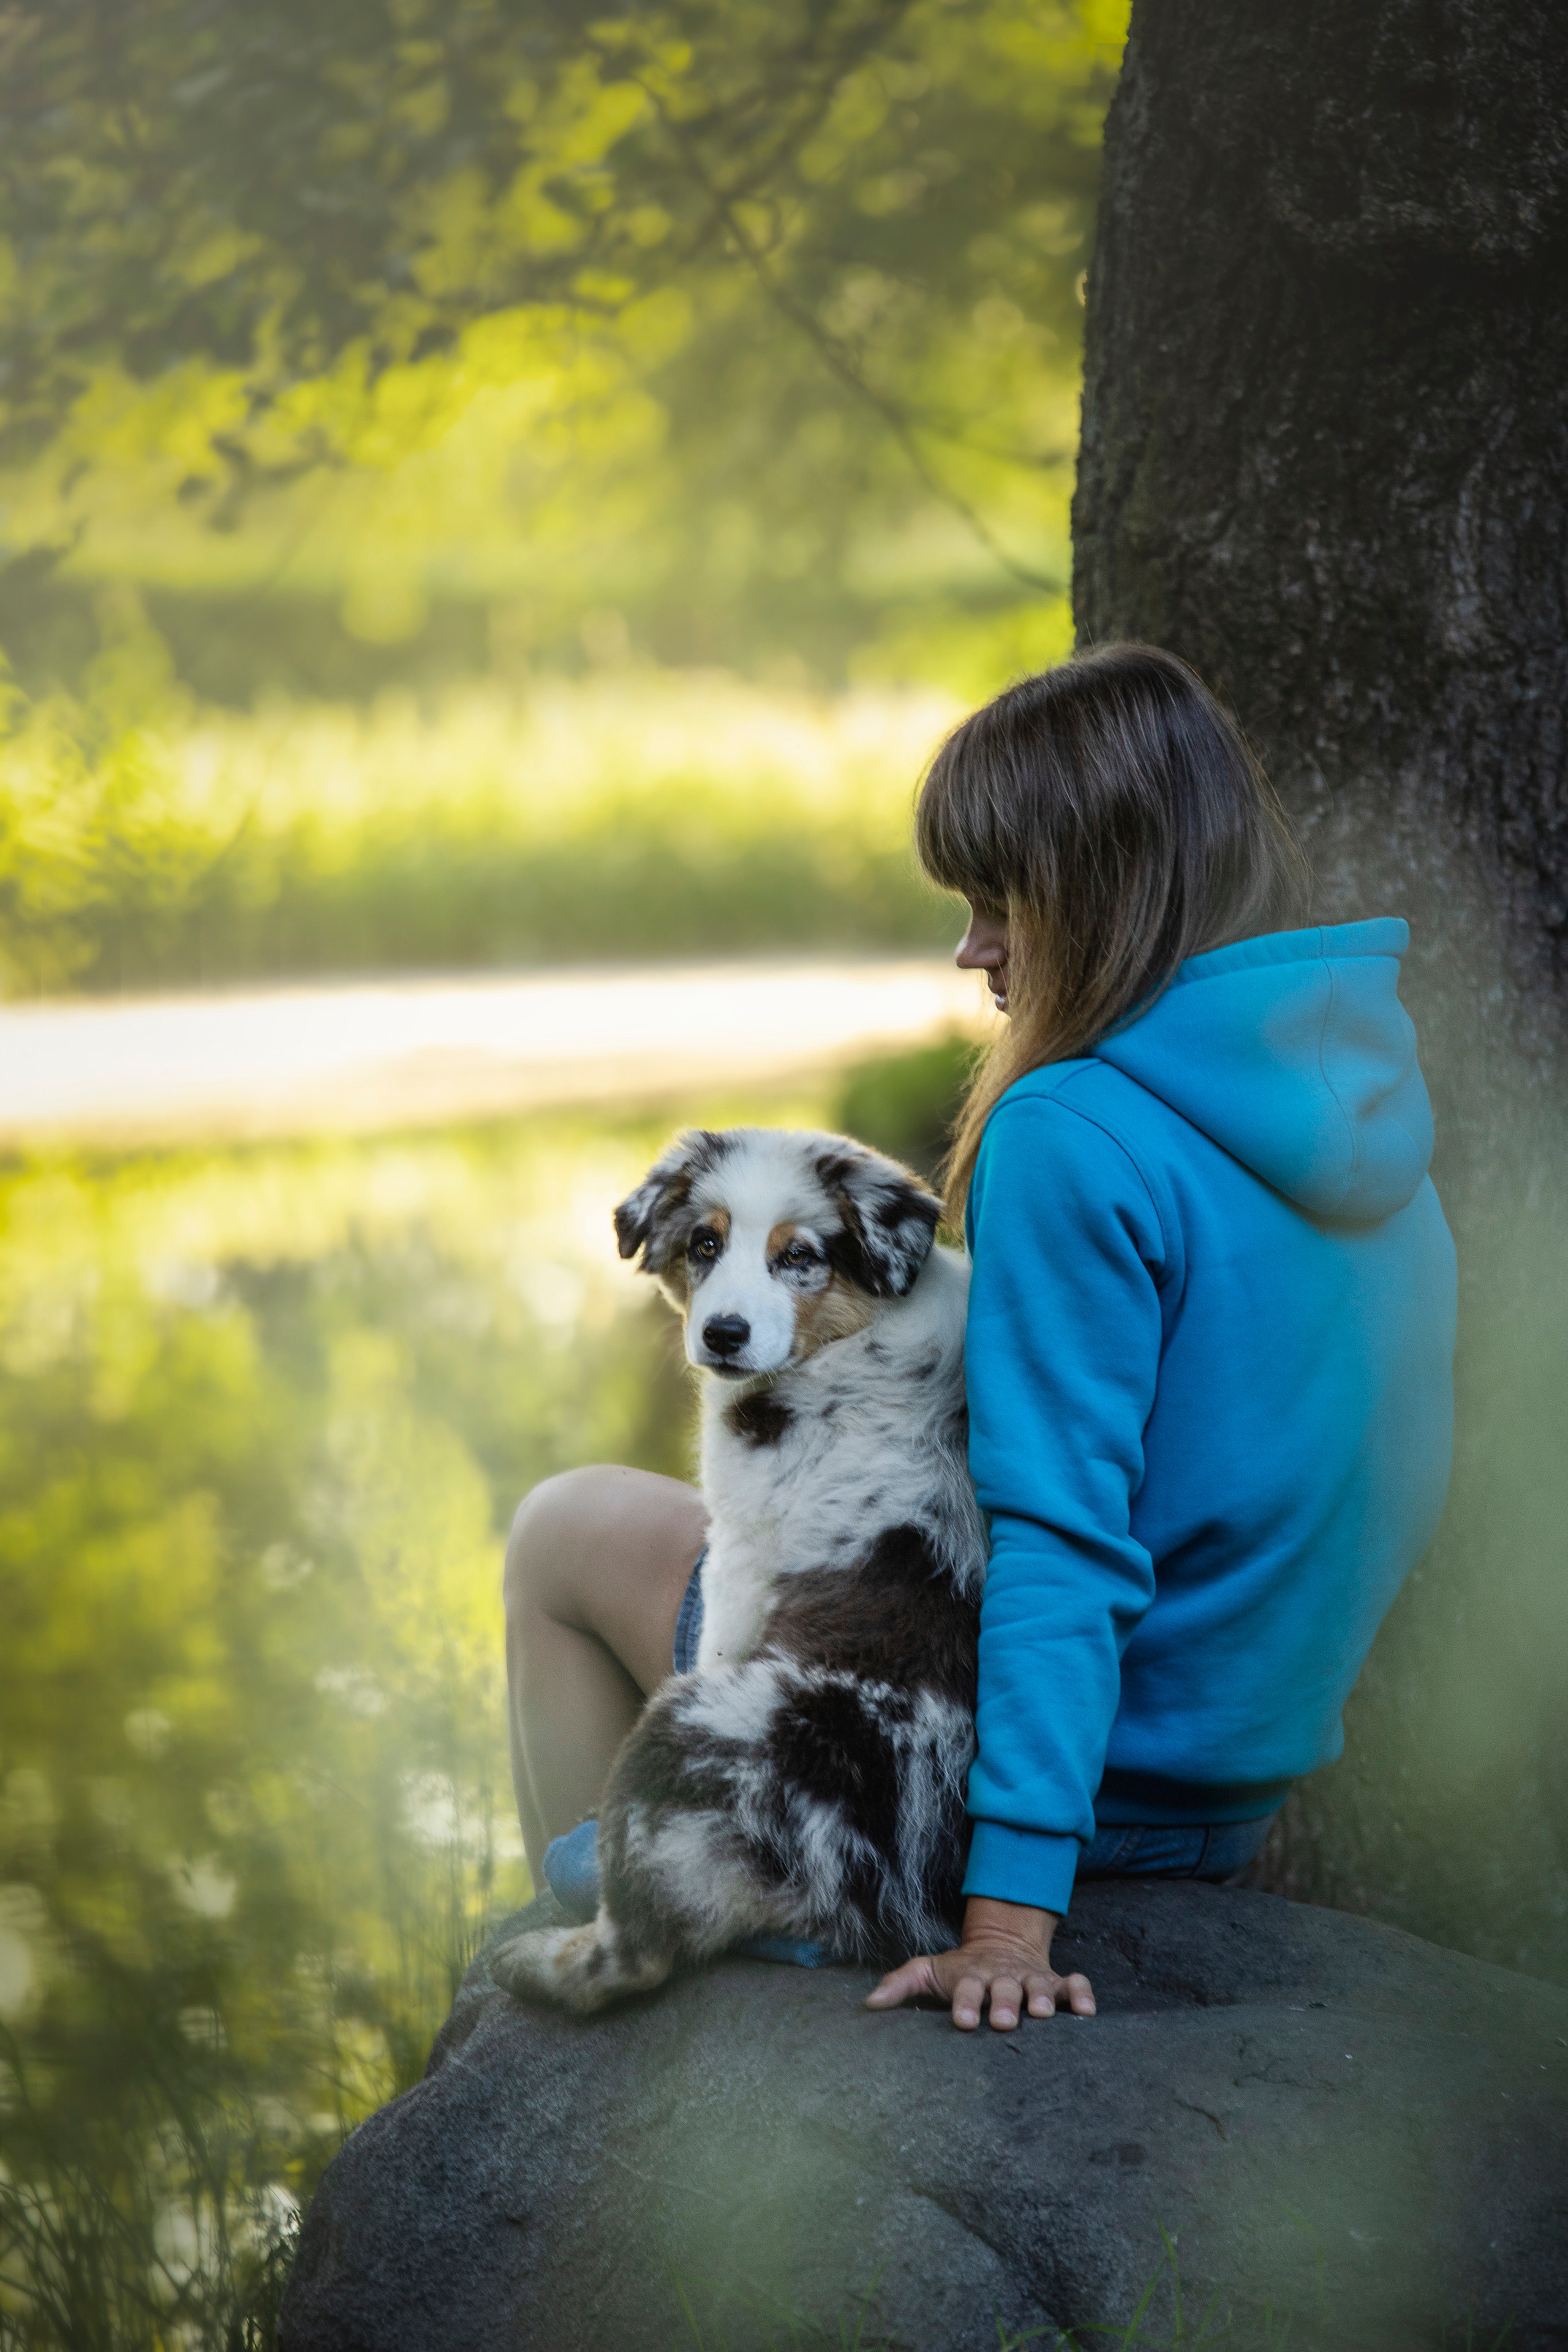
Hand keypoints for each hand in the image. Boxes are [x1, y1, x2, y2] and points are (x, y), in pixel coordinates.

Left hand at [865, 1895, 1096, 2031]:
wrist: (1000, 1944)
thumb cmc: (961, 1970)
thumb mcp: (929, 1970)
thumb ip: (900, 1983)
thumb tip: (868, 2003)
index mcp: (972, 1976)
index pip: (966, 1989)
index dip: (965, 2004)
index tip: (963, 2022)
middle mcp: (1002, 1977)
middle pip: (1004, 1989)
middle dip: (1004, 2002)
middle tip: (1004, 2020)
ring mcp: (1031, 1979)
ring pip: (1039, 1986)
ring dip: (1042, 1998)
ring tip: (1043, 2013)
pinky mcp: (1055, 1982)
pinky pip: (1074, 1984)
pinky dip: (1082, 1993)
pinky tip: (1088, 2011)